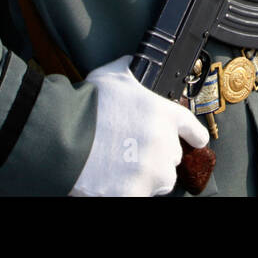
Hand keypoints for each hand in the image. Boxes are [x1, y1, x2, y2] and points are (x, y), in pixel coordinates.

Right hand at [70, 56, 210, 196]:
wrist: (63, 134)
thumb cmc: (87, 103)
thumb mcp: (113, 74)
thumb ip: (131, 69)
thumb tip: (134, 62)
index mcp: (165, 114)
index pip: (193, 130)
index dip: (192, 136)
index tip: (194, 141)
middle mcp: (165, 144)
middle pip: (171, 157)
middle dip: (155, 156)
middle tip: (131, 151)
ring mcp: (152, 171)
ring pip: (159, 180)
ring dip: (145, 177)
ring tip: (120, 168)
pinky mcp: (135, 193)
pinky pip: (140, 194)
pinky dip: (128, 190)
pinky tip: (113, 181)